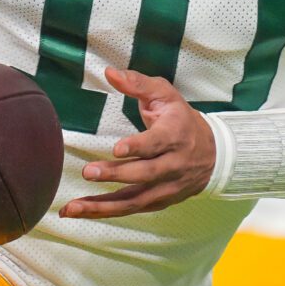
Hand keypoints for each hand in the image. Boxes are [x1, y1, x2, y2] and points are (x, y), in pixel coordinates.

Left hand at [60, 68, 214, 219]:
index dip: (138, 147)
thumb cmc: (180, 118)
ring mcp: (166, 187)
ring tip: (73, 207)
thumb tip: (109, 72)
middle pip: (145, 173)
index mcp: (176, 134)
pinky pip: (130, 209)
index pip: (157, 143)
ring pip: (135, 200)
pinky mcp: (158, 201)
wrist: (212, 153)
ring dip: (103, 206)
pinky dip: (105, 212)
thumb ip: (137, 84)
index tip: (117, 149)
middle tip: (88, 172)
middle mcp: (173, 164)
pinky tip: (80, 211)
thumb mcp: (164, 94)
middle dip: (116, 175)